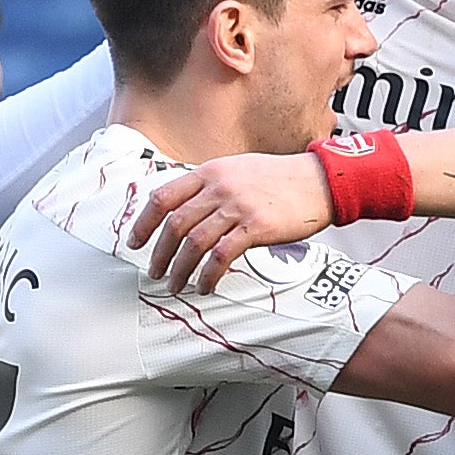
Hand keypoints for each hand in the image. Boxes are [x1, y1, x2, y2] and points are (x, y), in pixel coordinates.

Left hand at [132, 151, 334, 292]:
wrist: (318, 181)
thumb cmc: (279, 178)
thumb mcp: (237, 170)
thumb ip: (210, 186)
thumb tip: (184, 208)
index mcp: (210, 172)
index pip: (163, 197)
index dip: (144, 222)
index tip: (136, 242)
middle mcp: (219, 187)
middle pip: (175, 223)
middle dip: (159, 252)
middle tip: (154, 271)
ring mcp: (237, 207)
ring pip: (194, 242)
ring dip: (180, 268)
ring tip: (176, 284)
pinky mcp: (256, 227)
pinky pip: (221, 255)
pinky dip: (208, 274)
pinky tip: (205, 285)